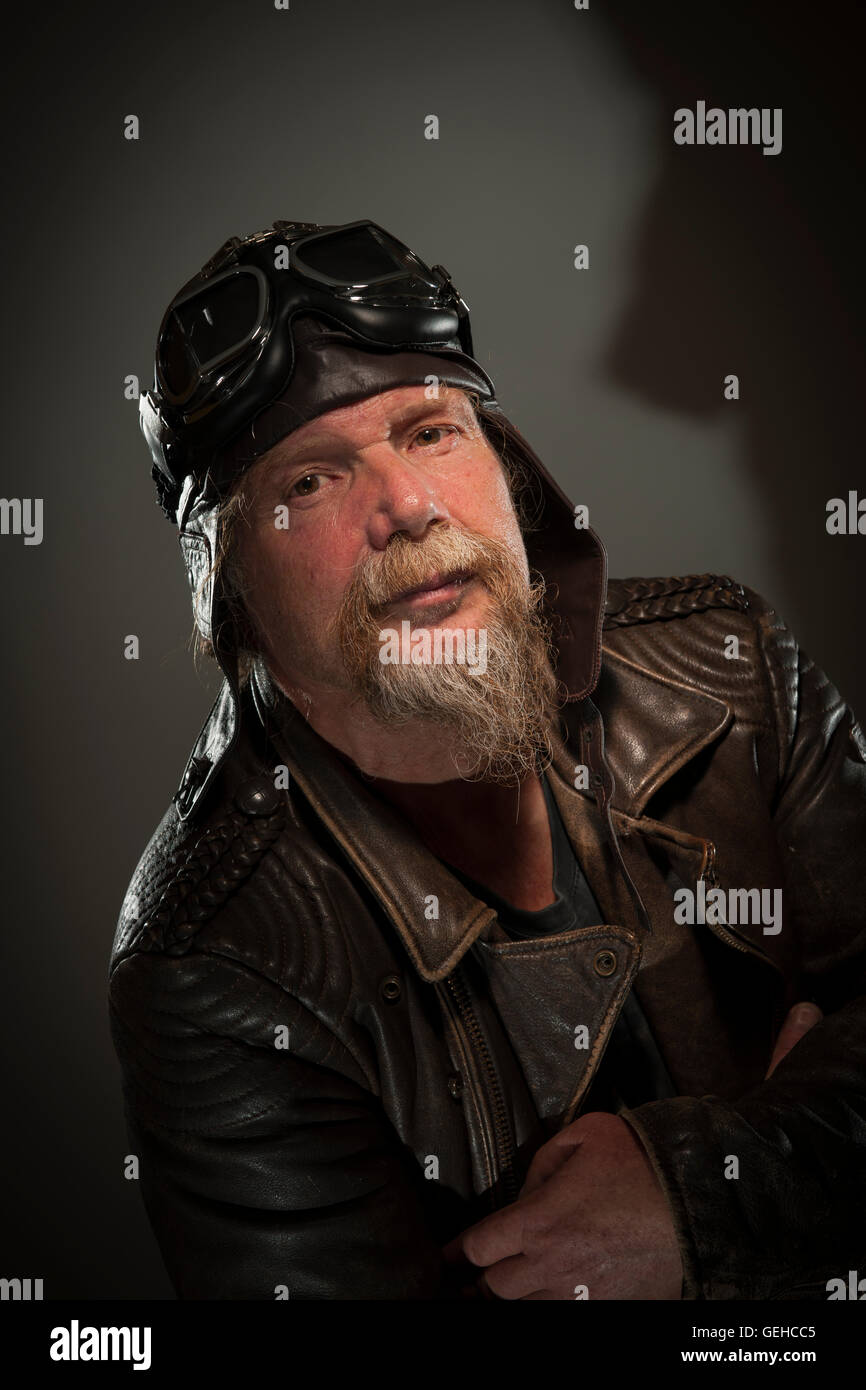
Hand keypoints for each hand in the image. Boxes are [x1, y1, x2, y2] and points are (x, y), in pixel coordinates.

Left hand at [442, 1000, 822, 1298]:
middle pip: (497, 1289)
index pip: (479, 1247)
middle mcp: (553, 1265)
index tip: (447, 1256)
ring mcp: (583, 1293)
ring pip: (531, 1306)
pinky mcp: (611, 1305)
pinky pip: (570, 1310)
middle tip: (479, 1271)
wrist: (702, 1200)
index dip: (457, 1252)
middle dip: (485, 1278)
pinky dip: (557, 1300)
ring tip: (515, 1280)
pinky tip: (558, 1285)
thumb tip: (528, 1190)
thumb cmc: (641, 1160)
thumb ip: (542, 1162)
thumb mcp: (582, 1135)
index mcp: (539, 1221)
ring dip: (521, 1292)